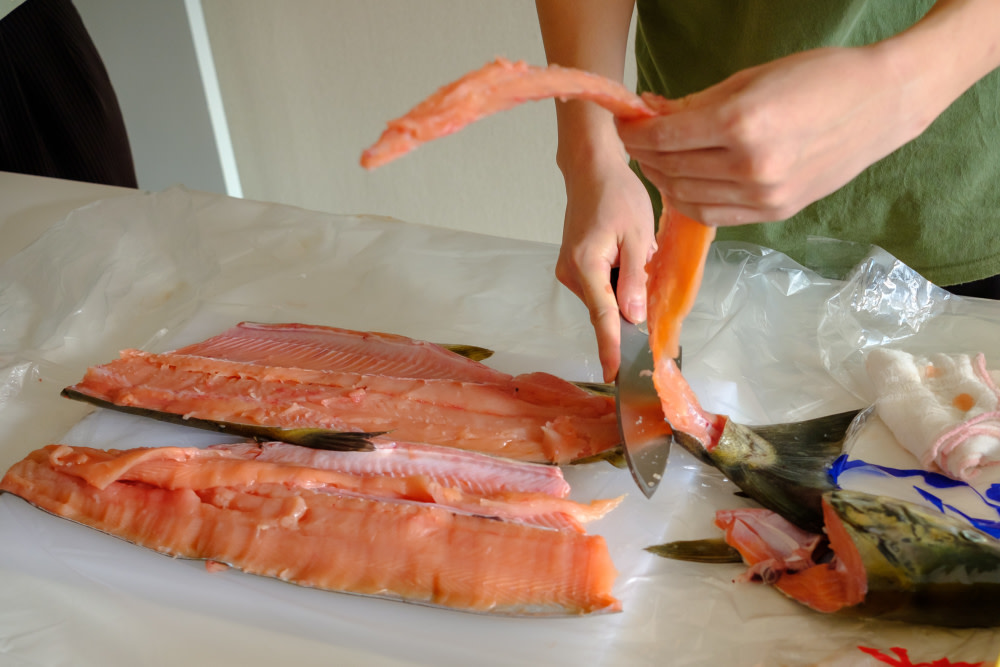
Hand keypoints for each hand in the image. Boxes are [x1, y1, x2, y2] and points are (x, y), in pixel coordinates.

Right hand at [556, 157, 654, 381]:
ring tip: (634, 249)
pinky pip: (599, 287)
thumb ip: (635, 280)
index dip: (610, 347)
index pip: (602, 317)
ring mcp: (568, 271)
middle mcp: (570, 273)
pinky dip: (616, 281)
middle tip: (647, 267)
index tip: (614, 373)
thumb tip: (633, 319)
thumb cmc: (617, 196)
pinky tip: (625, 252)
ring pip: (603, 298)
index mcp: (586, 266)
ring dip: (624, 288)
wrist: (591, 171)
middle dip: (628, 304)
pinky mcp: (573, 268)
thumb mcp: (637, 236)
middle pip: (604, 309)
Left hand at [617, 46, 931, 225]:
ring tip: (660, 158)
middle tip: (639, 138)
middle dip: (644, 153)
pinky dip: (689, 199)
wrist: (881, 104)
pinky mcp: (775, 212)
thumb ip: (694, 103)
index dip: (633, 132)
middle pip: (669, 168)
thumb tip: (649, 113)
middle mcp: (750, 166)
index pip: (662, 138)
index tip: (625, 122)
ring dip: (663, 178)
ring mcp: (764, 195)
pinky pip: (713, 214)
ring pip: (685, 197)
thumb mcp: (749, 79)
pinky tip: (686, 180)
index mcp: (741, 123)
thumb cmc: (818, 77)